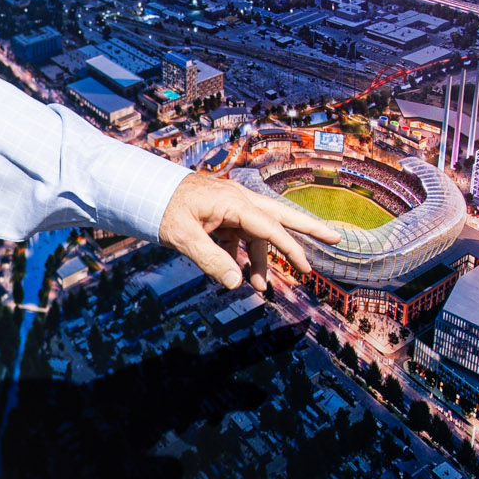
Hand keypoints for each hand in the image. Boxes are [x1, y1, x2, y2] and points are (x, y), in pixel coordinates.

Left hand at [159, 170, 343, 288]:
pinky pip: (239, 236)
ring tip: (258, 287)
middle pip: (280, 216)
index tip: (305, 268)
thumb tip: (238, 284)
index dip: (290, 249)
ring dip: (261, 259)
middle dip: (307, 230)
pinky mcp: (221, 215)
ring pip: (257, 233)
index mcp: (233, 202)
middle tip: (336, 238)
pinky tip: (237, 274)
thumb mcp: (183, 237)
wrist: (142, 191)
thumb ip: (212, 261)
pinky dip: (242, 255)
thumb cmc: (162, 209)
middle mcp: (238, 200)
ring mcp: (230, 207)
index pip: (270, 227)